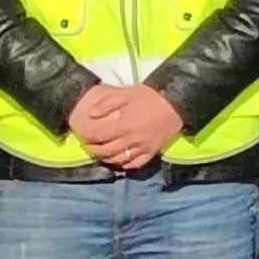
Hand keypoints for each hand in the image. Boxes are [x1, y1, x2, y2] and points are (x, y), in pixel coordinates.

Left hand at [66, 81, 184, 169]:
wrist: (176, 103)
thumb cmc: (150, 97)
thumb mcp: (126, 94)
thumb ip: (107, 103)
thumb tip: (91, 114)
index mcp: (123, 126)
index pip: (99, 137)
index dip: (88, 138)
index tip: (82, 136)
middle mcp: (131, 140)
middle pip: (106, 151)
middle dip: (94, 150)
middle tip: (88, 146)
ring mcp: (142, 148)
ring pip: (119, 160)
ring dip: (106, 159)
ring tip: (101, 154)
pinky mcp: (152, 152)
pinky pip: (136, 164)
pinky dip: (125, 165)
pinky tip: (121, 161)